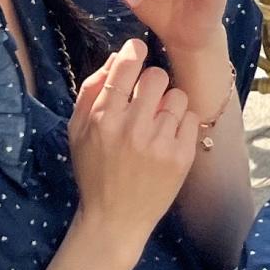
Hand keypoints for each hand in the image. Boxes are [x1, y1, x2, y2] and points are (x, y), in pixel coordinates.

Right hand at [67, 39, 198, 268]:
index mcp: (104, 119)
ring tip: (157, 123)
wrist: (115, 219)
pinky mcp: (181, 157)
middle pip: (157, 76)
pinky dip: (181, 124)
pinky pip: (192, 118)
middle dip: (152, 82)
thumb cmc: (94, 171)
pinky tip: (168, 138)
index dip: (135, 51)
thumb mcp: (77, 131)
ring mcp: (160, 143)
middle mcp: (132, 128)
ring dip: (168, 105)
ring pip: (177, 96)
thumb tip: (116, 56)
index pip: (126, 67)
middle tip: (146, 99)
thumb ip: (91, 90)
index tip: (138, 50)